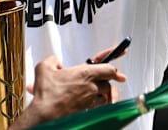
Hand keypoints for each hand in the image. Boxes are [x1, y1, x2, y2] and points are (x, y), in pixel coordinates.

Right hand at [12, 55, 126, 127]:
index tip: (123, 51)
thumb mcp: (44, 68)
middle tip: (108, 76)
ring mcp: (90, 101)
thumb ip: (53, 60)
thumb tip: (55, 62)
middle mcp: (91, 87)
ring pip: (105, 95)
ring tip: (95, 89)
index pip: (108, 66)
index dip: (116, 56)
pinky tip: (89, 102)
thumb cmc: (46, 94)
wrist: (45, 115)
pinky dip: (96, 103)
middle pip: (108, 81)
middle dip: (107, 78)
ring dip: (102, 92)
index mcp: (84, 74)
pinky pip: (98, 106)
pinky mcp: (87, 111)